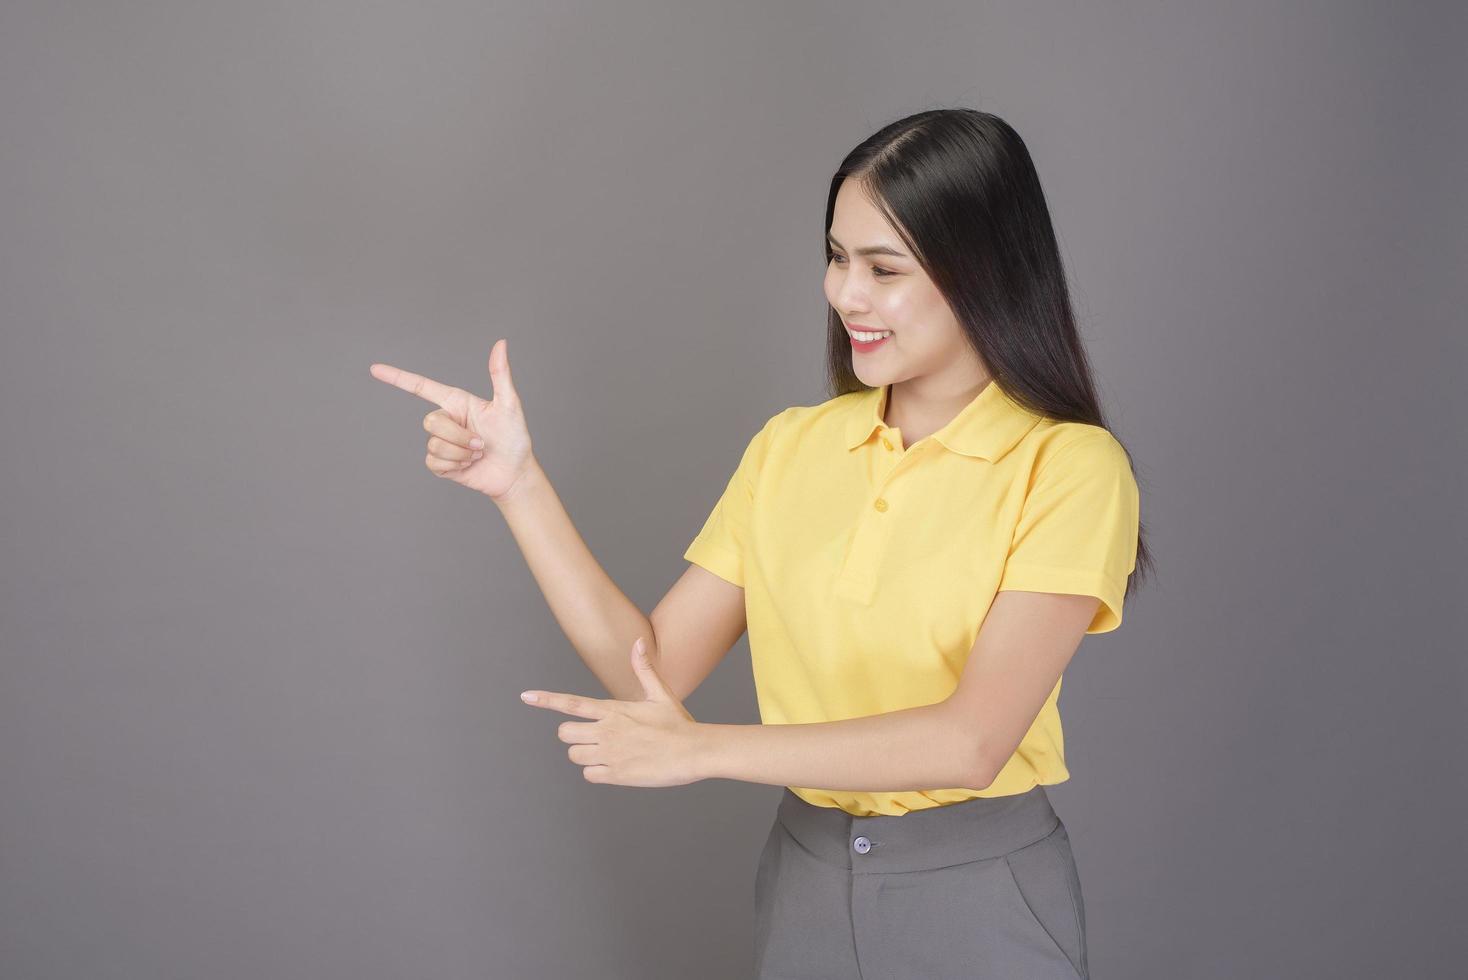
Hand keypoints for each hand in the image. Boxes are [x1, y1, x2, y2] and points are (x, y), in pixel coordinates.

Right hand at [369, 338, 534, 500]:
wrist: (514, 472)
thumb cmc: (514, 437)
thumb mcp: (508, 405)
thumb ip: (500, 375)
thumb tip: (501, 344)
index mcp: (456, 402)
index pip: (421, 387)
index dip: (397, 377)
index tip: (374, 369)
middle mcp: (447, 420)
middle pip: (431, 422)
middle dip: (459, 436)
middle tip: (481, 443)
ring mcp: (442, 442)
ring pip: (434, 445)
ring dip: (461, 453)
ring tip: (478, 454)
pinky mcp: (441, 464)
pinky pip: (434, 463)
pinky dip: (454, 466)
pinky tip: (468, 466)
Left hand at [519, 637, 706, 787]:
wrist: (694, 752)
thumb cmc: (678, 724)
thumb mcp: (661, 694)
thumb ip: (644, 669)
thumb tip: (638, 641)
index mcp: (613, 710)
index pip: (571, 703)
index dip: (545, 700)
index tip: (526, 696)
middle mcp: (606, 730)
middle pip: (565, 734)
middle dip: (572, 736)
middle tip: (591, 737)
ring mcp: (609, 753)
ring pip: (574, 756)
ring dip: (585, 755)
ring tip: (609, 753)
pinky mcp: (616, 774)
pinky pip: (589, 775)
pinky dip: (597, 773)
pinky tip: (615, 768)